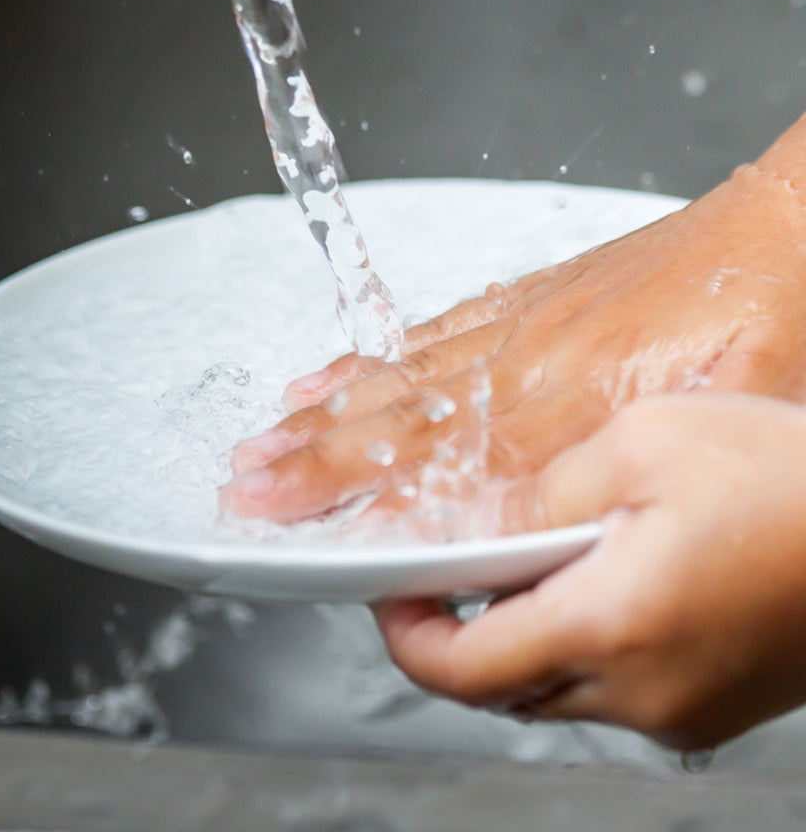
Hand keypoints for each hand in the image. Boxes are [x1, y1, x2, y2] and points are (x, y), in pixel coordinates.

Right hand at [219, 115, 805, 524]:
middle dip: (315, 459)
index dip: (368, 497)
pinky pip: (429, 331)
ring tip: (265, 437)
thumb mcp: (726, 421)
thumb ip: (629, 473)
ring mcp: (517, 325)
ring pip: (400, 375)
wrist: (779, 227)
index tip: (306, 521)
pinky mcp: (521, 301)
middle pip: (400, 419)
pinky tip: (331, 372)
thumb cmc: (769, 321)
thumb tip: (555, 529)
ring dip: (325, 413)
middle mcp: (527, 359)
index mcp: (575, 397)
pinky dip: (371, 355)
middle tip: (248, 484)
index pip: (449, 462)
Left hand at [375, 392, 805, 749]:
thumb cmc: (793, 482)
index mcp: (610, 625)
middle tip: (454, 565)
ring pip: (554, 689)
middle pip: (503, 685)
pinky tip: (600, 578)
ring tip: (538, 557)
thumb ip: (544, 490)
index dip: (407, 635)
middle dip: (460, 630)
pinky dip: (580, 641)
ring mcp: (680, 711)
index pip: (463, 669)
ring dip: (522, 634)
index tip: (387, 595)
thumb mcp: (645, 443)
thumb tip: (484, 527)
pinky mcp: (709, 708)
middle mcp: (641, 691)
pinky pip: (611, 688)